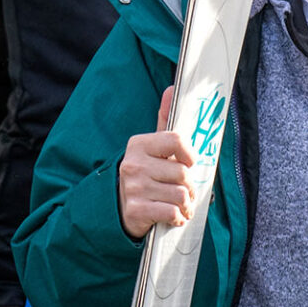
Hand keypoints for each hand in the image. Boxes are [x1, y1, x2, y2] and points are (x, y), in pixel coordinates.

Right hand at [118, 88, 198, 240]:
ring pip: (180, 195)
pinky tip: (173, 216)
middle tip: (186, 191)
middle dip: (190, 186)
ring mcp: (134, 188)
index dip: (189, 154)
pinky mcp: (136, 211)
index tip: (189, 163)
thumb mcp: (151, 147)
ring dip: (186, 204)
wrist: (117, 206)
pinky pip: (172, 213)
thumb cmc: (144, 174)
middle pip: (182, 173)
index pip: (176, 140)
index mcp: (139, 145)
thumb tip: (172, 89)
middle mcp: (134, 164)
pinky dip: (178, 218)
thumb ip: (164, 120)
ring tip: (180, 205)